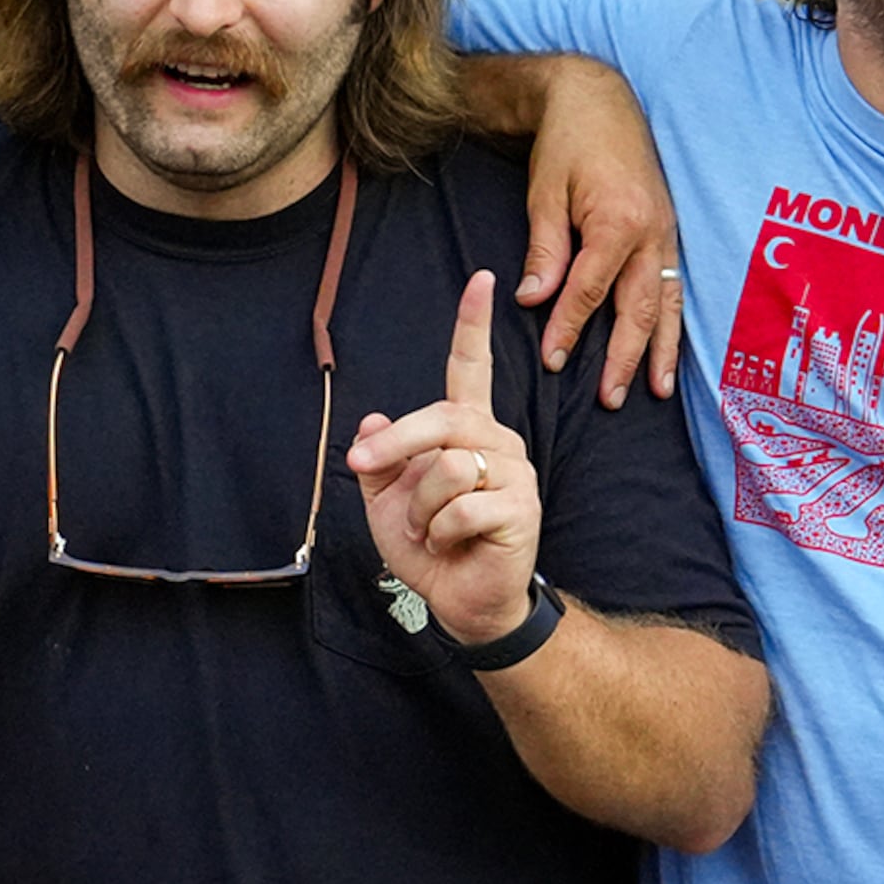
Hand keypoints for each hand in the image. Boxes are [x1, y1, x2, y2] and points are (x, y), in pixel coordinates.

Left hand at [346, 272, 540, 640]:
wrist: (461, 603)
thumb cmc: (430, 548)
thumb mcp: (387, 502)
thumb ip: (379, 461)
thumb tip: (372, 423)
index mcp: (468, 431)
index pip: (472, 369)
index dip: (473, 325)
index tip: (481, 280)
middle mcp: (497, 441)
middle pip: (444, 417)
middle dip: (396, 445)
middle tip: (361, 467)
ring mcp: (514, 473)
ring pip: (448, 467)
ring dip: (420, 508)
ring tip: (430, 531)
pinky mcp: (521, 509)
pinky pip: (461, 507)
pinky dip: (439, 532)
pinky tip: (449, 544)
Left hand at [512, 57, 685, 407]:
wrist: (598, 97)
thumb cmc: (567, 142)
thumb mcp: (544, 193)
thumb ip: (545, 249)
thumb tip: (534, 300)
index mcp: (617, 221)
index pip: (591, 290)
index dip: (569, 328)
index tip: (553, 362)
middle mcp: (651, 232)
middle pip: (639, 307)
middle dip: (626, 357)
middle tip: (611, 400)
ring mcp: (666, 231)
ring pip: (667, 302)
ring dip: (661, 349)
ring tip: (656, 391)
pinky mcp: (669, 229)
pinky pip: (676, 284)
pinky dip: (672, 320)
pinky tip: (668, 348)